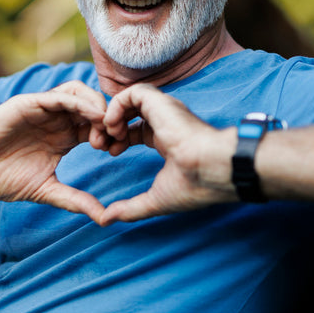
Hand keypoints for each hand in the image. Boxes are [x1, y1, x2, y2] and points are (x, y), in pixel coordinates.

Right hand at [0, 82, 107, 223]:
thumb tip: (104, 218)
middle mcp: (56, 119)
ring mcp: (43, 109)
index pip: (96, 126)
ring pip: (79, 92)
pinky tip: (91, 115)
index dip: (111, 134)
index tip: (118, 151)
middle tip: (115, 138)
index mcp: (63, 136)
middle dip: (109, 118)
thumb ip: (74, 200)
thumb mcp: (46, 190)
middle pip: (93, 105)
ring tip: (105, 126)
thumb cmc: (3, 178)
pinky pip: (60, 95)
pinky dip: (79, 101)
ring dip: (97, 105)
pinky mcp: (29, 103)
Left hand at [94, 84, 236, 224]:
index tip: (111, 153)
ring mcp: (163, 109)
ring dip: (111, 115)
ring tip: (108, 135)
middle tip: (100, 145)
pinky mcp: (159, 102)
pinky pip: (131, 93)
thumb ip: (130, 209)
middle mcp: (165, 120)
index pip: (136, 130)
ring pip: (128, 100)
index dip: (119, 139)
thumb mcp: (156, 200)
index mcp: (167, 138)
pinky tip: (114, 126)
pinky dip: (116, 106)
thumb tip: (106, 220)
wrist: (213, 169)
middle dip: (110, 127)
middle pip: (129, 113)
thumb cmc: (194, 185)